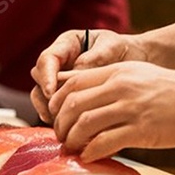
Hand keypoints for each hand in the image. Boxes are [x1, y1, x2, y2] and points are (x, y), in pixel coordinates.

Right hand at [31, 30, 145, 122]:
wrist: (135, 61)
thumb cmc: (122, 49)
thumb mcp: (111, 47)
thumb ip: (94, 58)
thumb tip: (76, 74)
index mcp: (66, 46)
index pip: (47, 60)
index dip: (46, 76)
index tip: (51, 91)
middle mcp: (58, 64)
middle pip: (39, 80)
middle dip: (46, 96)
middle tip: (59, 111)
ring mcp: (59, 82)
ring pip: (42, 98)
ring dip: (50, 111)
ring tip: (64, 123)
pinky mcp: (65, 99)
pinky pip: (54, 111)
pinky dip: (60, 120)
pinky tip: (72, 129)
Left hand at [48, 62, 174, 160]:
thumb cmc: (173, 90)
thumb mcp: (137, 74)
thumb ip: (109, 81)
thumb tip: (80, 92)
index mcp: (116, 71)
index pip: (71, 83)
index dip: (56, 102)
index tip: (55, 117)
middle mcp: (119, 86)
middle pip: (71, 104)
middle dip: (60, 125)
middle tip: (62, 138)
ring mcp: (130, 108)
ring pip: (83, 124)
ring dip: (72, 141)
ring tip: (73, 150)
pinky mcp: (142, 130)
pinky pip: (104, 142)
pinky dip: (90, 152)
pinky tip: (90, 157)